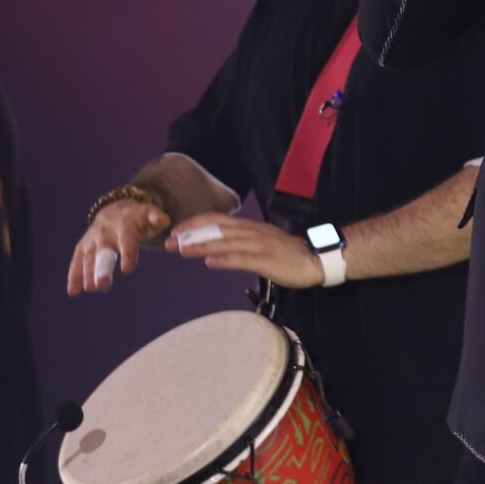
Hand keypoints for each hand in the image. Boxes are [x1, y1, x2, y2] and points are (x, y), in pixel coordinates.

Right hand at [66, 194, 172, 295]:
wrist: (114, 211)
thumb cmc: (138, 219)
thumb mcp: (149, 214)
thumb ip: (156, 218)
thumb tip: (164, 220)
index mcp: (124, 225)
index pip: (127, 240)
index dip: (128, 254)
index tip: (128, 270)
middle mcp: (106, 232)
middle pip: (103, 251)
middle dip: (102, 267)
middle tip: (102, 285)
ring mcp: (92, 239)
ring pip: (89, 257)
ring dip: (88, 273)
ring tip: (90, 289)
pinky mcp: (83, 247)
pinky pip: (77, 261)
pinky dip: (74, 275)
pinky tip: (73, 291)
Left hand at [168, 214, 324, 288]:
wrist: (315, 257)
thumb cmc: (287, 253)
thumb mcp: (261, 242)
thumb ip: (241, 242)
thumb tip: (216, 250)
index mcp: (249, 227)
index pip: (217, 221)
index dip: (195, 224)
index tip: (177, 231)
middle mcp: (251, 232)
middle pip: (216, 230)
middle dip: (191, 235)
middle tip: (169, 242)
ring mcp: (258, 245)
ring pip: (225, 243)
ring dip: (202, 247)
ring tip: (182, 251)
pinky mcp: (266, 260)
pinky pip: (242, 259)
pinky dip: (225, 260)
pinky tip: (210, 263)